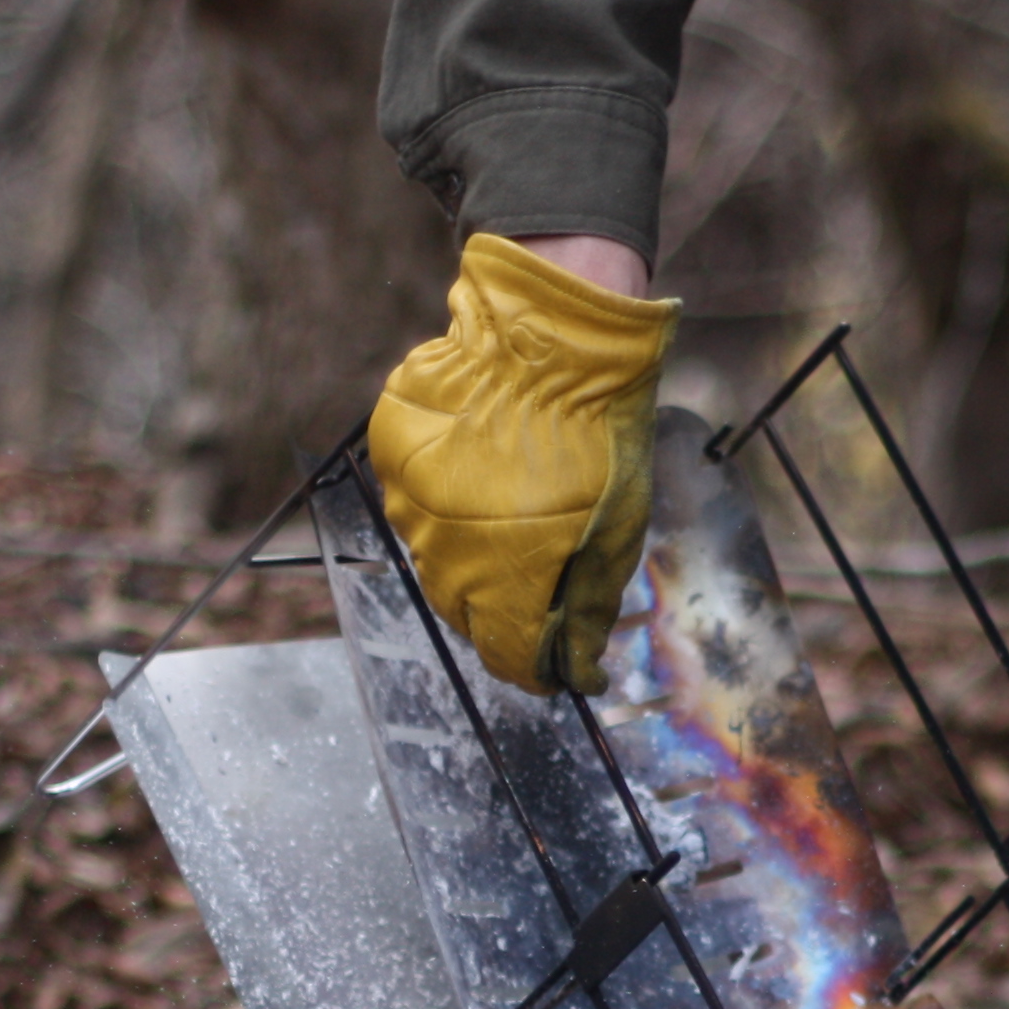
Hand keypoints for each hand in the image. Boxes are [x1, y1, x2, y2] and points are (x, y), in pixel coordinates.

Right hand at [366, 232, 678, 693]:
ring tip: (511, 517)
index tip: (556, 665)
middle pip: (466, 616)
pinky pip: (414, 505)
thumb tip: (578, 671)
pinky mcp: (391, 459)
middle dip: (503, 614)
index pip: (508, 657)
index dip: (534, 668)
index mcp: (507, 577)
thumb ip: (589, 608)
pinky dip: (443, 505)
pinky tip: (479, 476)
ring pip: (434, 561)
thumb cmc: (598, 436)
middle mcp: (445, 552)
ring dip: (470, 558)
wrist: (548, 337)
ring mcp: (409, 504)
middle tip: (539, 583)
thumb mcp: (617, 529)